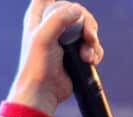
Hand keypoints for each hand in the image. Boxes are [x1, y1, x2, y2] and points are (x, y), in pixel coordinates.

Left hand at [7, 0, 103, 116]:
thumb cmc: (38, 66)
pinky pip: (92, 43)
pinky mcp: (75, 52)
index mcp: (39, 16)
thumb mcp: (43, 37)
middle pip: (77, 10)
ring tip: (87, 56)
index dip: (58, 2)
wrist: (44, 92)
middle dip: (87, 23)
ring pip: (88, 27)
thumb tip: (78, 11)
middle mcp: (51, 24)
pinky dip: (94, 51)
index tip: (69, 13)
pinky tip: (90, 60)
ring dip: (92, 40)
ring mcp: (65, 38)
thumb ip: (59, 18)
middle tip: (89, 36)